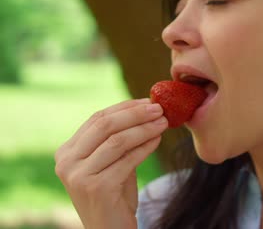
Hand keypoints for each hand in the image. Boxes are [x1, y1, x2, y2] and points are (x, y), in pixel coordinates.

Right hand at [54, 98, 167, 228]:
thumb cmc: (115, 195)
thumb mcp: (113, 161)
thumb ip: (120, 138)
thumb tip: (147, 107)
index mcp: (67, 151)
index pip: (97, 118)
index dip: (125, 107)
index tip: (149, 100)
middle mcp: (67, 162)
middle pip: (105, 125)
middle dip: (136, 113)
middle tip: (159, 108)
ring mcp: (79, 175)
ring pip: (117, 140)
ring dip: (144, 128)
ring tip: (163, 122)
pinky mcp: (96, 187)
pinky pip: (127, 159)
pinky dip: (145, 147)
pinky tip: (158, 140)